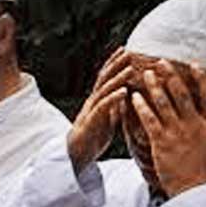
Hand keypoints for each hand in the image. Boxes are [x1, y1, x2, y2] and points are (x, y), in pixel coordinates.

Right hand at [68, 47, 131, 172]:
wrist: (76, 155)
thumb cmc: (92, 138)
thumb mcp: (107, 119)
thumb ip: (114, 108)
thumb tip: (125, 98)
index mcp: (98, 100)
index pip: (106, 77)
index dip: (114, 64)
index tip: (125, 51)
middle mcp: (93, 102)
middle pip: (104, 78)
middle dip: (115, 64)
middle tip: (128, 51)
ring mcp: (91, 111)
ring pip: (104, 90)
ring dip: (117, 78)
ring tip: (129, 69)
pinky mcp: (91, 122)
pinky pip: (103, 107)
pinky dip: (114, 98)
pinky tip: (123, 92)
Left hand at [131, 61, 205, 196]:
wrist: (195, 191)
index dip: (201, 80)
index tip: (194, 65)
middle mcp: (194, 125)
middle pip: (181, 94)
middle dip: (170, 75)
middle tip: (161, 61)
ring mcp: (176, 132)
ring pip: (163, 103)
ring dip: (153, 86)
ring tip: (145, 73)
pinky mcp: (161, 141)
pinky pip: (149, 119)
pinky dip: (141, 107)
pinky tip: (133, 97)